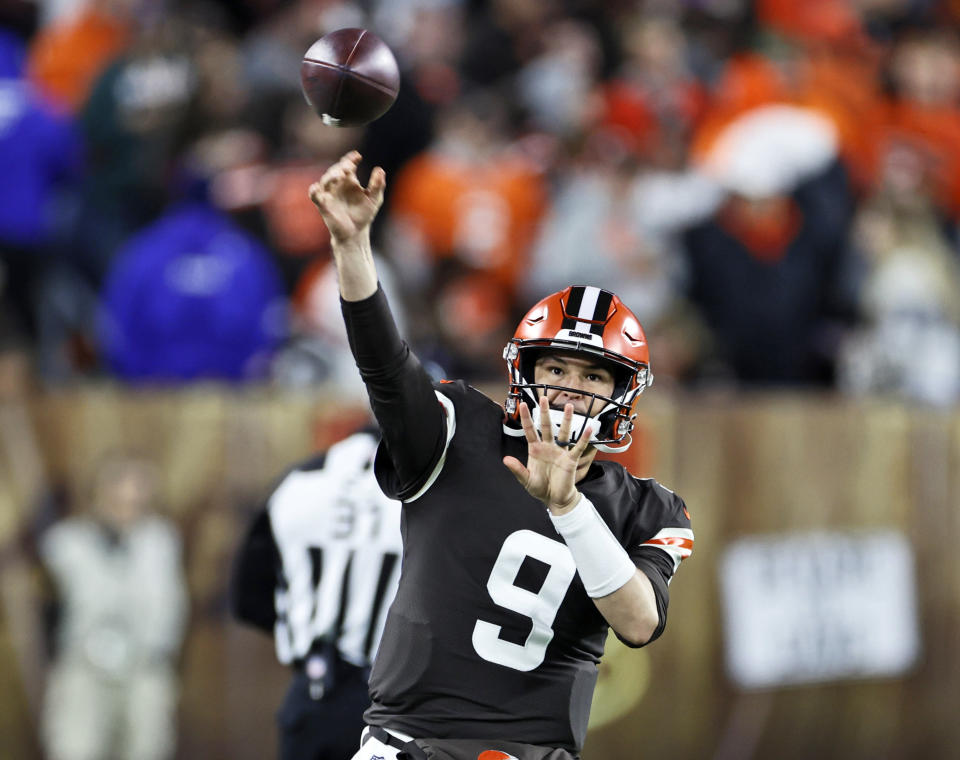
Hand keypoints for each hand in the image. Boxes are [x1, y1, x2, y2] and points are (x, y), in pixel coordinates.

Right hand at [308, 151, 385, 243]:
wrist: (356, 233)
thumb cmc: (364, 214)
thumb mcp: (374, 199)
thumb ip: (377, 185)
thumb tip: (380, 170)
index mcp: (349, 180)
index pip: (348, 164)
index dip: (351, 158)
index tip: (357, 156)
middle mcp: (337, 184)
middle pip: (336, 169)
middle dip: (341, 166)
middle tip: (349, 167)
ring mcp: (329, 194)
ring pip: (325, 180)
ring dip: (331, 176)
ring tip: (340, 176)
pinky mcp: (323, 204)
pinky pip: (314, 195)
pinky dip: (314, 191)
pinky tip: (317, 188)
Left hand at [503, 397, 593, 514]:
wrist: (555, 499)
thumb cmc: (541, 488)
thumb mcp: (526, 480)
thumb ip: (517, 469)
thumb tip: (506, 459)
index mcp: (535, 450)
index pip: (529, 430)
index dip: (526, 418)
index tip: (523, 405)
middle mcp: (548, 447)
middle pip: (546, 426)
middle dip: (545, 412)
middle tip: (544, 398)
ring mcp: (560, 452)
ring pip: (563, 432)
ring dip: (566, 420)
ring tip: (569, 406)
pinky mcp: (570, 459)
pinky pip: (578, 447)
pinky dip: (583, 438)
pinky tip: (588, 429)